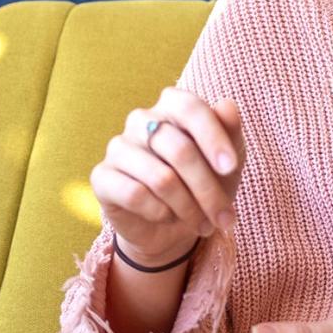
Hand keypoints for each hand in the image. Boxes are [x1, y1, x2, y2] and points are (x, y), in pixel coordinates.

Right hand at [91, 89, 245, 265]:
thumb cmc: (202, 184)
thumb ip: (230, 131)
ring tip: (200, 221)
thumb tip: (228, 105)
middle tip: (224, 216)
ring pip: (162, 178)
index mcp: (172, 105)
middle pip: (180, 151)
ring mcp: (118, 146)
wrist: (171, 227)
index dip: (214, 138)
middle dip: (208, 190)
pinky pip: (136, 195)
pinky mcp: (102, 176)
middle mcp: (141, 119)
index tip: (231, 168)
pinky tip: (166, 216)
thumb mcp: (226, 161)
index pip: (190, 109)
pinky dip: (159, 212)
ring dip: (188, 208)